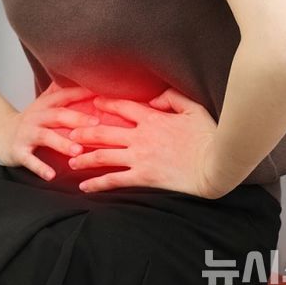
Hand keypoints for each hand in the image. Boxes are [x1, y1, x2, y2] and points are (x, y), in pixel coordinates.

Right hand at [0, 81, 100, 181]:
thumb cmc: (30, 121)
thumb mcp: (43, 103)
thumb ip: (60, 92)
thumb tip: (83, 77)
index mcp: (45, 105)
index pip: (65, 95)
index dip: (82, 93)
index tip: (103, 93)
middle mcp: (36, 117)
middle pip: (57, 115)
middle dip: (77, 119)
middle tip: (96, 125)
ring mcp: (26, 134)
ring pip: (45, 137)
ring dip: (62, 144)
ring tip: (78, 152)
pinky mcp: (18, 151)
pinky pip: (30, 160)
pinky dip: (40, 168)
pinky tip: (51, 175)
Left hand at [67, 87, 223, 198]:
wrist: (216, 166)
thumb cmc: (209, 137)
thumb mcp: (194, 109)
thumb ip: (173, 98)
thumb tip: (154, 98)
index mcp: (152, 118)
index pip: (123, 107)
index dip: (106, 104)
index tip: (94, 103)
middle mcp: (140, 137)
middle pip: (103, 132)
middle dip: (83, 131)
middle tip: (69, 132)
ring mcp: (139, 158)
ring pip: (103, 156)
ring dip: (84, 158)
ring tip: (70, 160)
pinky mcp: (142, 177)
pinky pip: (114, 180)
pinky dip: (97, 183)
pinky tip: (84, 187)